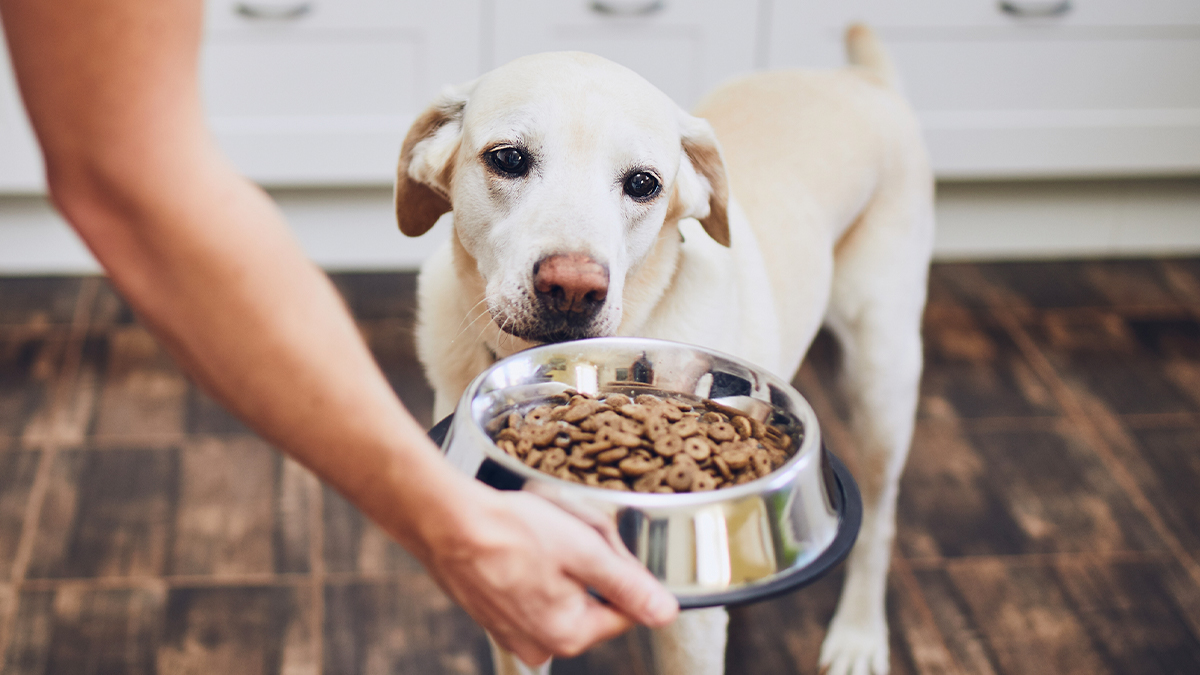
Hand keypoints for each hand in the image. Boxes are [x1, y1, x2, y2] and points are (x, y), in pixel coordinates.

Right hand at [417, 483, 679, 665]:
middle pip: (592, 601)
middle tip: (567, 533)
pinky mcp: (492, 613)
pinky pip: (530, 590)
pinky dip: (531, 567)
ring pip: (561, 593)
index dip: (621, 570)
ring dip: (560, 564)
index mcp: (568, 635)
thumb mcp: (585, 551)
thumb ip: (629, 586)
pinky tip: (519, 543)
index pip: (625, 610)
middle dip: (588, 565)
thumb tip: (666, 613)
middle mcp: (539, 644)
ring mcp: (511, 631)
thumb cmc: (511, 531)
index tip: (601, 543)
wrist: (444, 520)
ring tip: (538, 535)